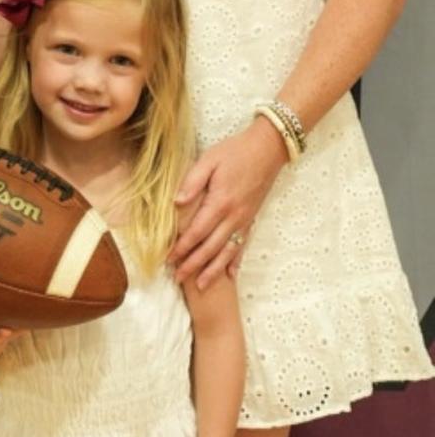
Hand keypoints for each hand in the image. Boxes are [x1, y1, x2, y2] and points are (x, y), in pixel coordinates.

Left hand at [170, 118, 285, 288]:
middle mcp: (233, 216)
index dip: (182, 247)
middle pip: (211, 247)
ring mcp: (244, 220)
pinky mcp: (251, 220)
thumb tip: (176, 203)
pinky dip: (235, 262)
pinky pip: (242, 246)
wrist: (268, 150)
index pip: (197, 231)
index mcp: (220, 202)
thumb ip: (192, 182)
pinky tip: (230, 275)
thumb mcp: (209, 159)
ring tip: (200, 286)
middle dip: (193, 264)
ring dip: (213, 270)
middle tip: (178, 278)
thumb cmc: (235, 151)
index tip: (168, 258)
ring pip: (227, 252)